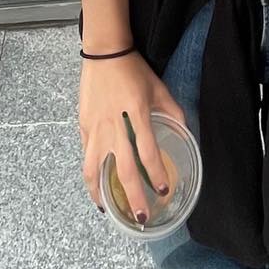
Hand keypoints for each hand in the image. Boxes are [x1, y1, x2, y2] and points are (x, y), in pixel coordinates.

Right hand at [78, 53, 186, 218]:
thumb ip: (174, 111)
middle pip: (123, 168)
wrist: (105, 52)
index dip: (156, 174)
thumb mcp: (159, 88)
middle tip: (141, 216)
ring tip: (108, 210)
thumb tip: (186, 132)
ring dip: (101, 192)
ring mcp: (96, 126)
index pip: (148, 152)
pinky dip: (89, 174)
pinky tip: (95, 184)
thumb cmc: (134, 70)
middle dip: (133, 195)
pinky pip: (85, 155)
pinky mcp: (83, 126)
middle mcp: (115, 124)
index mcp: (137, 113)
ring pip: (94, 168)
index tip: (162, 190)